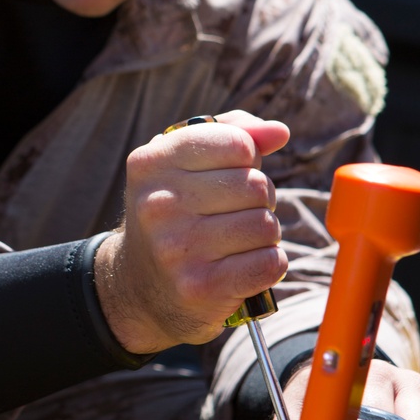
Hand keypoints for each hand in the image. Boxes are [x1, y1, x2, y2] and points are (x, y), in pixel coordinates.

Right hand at [94, 111, 288, 353]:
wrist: (140, 287)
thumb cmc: (176, 214)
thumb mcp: (185, 164)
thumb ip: (233, 134)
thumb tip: (279, 132)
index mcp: (151, 164)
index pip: (237, 143)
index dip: (248, 158)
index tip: (229, 174)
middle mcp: (158, 205)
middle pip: (256, 185)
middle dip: (259, 199)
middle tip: (234, 214)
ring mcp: (178, 248)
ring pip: (266, 225)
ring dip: (263, 234)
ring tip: (236, 241)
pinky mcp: (200, 287)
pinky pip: (270, 263)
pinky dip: (269, 265)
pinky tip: (242, 266)